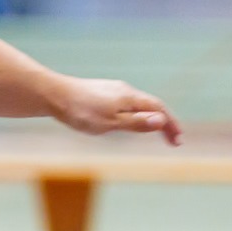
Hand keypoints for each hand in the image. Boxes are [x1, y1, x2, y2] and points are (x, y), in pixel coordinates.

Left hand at [52, 78, 181, 142]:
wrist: (53, 95)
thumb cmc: (80, 111)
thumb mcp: (110, 123)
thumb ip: (135, 123)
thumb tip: (161, 121)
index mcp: (130, 97)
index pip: (158, 108)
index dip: (171, 124)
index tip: (178, 141)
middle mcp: (124, 90)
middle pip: (151, 104)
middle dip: (164, 121)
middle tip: (173, 139)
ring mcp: (111, 90)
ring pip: (137, 103)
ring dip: (150, 117)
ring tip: (156, 131)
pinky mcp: (100, 92)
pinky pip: (125, 103)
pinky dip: (135, 113)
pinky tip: (128, 121)